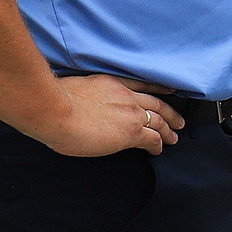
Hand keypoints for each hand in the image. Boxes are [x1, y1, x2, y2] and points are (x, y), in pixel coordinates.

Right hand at [29, 75, 183, 156]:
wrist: (54, 110)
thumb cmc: (52, 101)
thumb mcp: (74, 89)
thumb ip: (86, 95)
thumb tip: (82, 104)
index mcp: (111, 82)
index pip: (142, 84)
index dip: (158, 89)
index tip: (169, 91)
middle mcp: (126, 95)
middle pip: (157, 103)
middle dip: (169, 113)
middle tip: (178, 120)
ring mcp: (131, 113)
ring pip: (159, 121)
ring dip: (169, 130)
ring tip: (173, 137)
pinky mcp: (131, 132)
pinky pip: (152, 139)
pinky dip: (158, 145)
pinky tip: (159, 150)